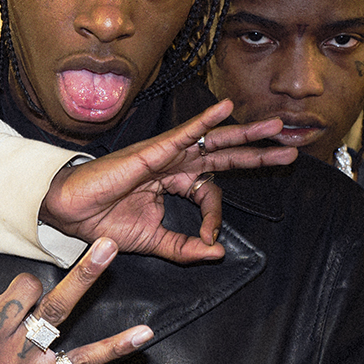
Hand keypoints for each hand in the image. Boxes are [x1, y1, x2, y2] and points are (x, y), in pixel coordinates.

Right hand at [39, 99, 297, 263]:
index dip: (215, 218)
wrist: (73, 214)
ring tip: (277, 127)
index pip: (211, 192)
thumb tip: (217, 254)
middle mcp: (176, 164)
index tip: (210, 242)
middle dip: (258, 153)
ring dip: (247, 132)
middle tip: (291, 149)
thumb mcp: (154, 241)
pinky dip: (207, 120)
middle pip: (225, 155)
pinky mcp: (155, 150)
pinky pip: (187, 132)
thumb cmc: (105, 222)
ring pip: (215, 139)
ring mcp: (167, 154)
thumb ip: (184, 248)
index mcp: (175, 183)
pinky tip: (228, 109)